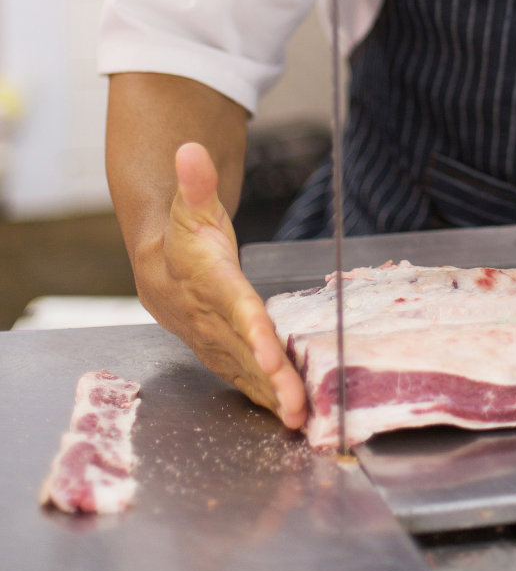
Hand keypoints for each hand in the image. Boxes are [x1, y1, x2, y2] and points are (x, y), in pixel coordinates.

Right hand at [134, 142, 306, 429]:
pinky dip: (267, 400)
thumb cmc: (183, 235)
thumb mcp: (190, 205)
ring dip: (274, 398)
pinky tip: (292, 420)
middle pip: (247, 350)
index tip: (272, 353)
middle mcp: (213, 319)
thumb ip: (195, 182)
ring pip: (249, 372)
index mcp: (210, 282)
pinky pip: (247, 380)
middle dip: (272, 378)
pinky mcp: (225, 354)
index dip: (253, 331)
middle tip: (298, 405)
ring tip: (302, 421)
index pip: (235, 308)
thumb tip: (190, 148)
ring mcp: (218, 342)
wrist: (158, 270)